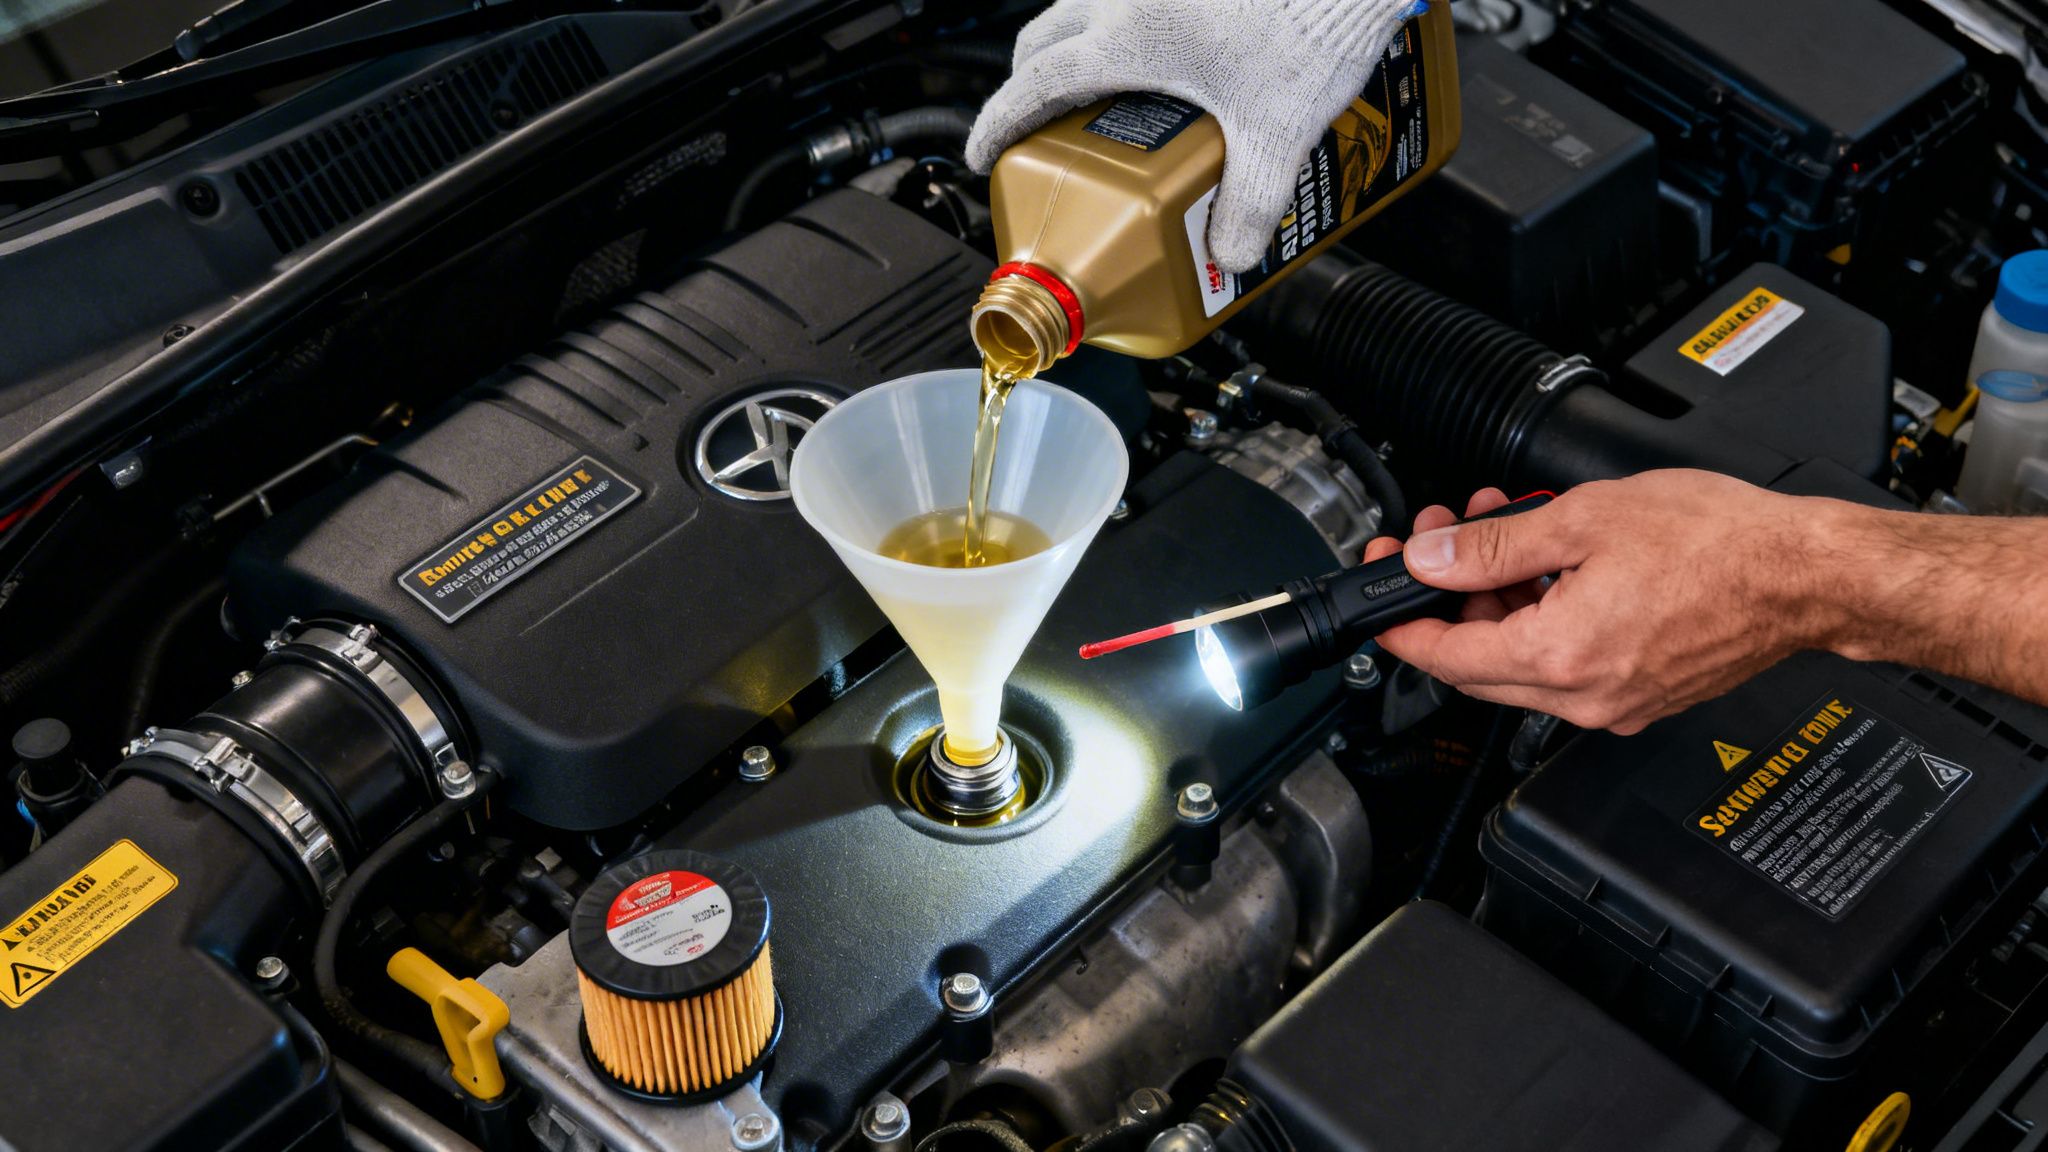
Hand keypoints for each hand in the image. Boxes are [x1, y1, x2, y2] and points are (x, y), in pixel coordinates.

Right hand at [965, 0, 1421, 272]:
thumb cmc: (1311, 20)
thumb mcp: (1276, 130)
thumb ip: (1252, 200)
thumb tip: (1232, 251)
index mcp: (1127, 41)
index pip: (1034, 87)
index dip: (1000, 124)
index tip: (982, 154)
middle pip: (1043, 38)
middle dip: (1030, 83)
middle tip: (1042, 126)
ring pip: (1082, 5)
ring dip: (1074, 44)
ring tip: (1099, 91)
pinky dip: (1118, 19)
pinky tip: (1162, 47)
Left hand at [1361, 471, 1845, 733]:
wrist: (1808, 574)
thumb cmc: (1721, 544)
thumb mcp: (1583, 519)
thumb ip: (1493, 546)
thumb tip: (1430, 559)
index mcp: (1561, 658)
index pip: (1444, 659)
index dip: (1400, 625)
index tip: (1378, 598)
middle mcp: (1585, 697)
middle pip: (1479, 663)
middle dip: (1450, 596)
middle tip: (1441, 539)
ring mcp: (1617, 702)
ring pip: (1523, 661)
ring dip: (1499, 598)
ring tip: (1502, 530)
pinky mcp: (1643, 693)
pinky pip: (1569, 662)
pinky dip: (1545, 616)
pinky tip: (1550, 564)